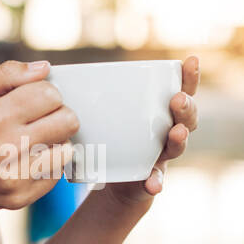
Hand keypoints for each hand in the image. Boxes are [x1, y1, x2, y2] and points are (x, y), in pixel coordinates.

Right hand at [0, 59, 76, 218]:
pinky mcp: (22, 196)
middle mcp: (7, 147)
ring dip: (55, 141)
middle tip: (42, 118)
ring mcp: (16, 176)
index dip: (47, 92)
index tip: (36, 98)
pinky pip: (56, 174)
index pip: (50, 94)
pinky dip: (47, 164)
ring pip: (67, 149)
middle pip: (68, 121)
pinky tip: (27, 160)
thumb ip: (7, 74)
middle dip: (59, 114)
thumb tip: (44, 68)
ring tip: (34, 140)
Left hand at [102, 55, 199, 209]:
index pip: (182, 88)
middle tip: (178, 99)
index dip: (190, 75)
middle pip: (187, 117)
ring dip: (179, 139)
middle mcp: (169, 130)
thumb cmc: (112, 133)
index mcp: (162, 109)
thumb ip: (91, 93)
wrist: (114, 175)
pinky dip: (155, 181)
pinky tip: (153, 183)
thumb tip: (51, 67)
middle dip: (186, 107)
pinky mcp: (153, 176)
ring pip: (177, 146)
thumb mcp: (106, 111)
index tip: (191, 60)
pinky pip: (157, 179)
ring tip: (177, 133)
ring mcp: (164, 155)